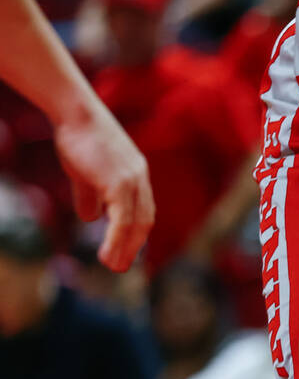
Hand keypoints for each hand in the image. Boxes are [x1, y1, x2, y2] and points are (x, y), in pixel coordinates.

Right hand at [53, 99, 154, 271]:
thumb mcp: (85, 172)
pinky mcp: (120, 182)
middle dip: (133, 246)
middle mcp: (140, 179)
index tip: (126, 251)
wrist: (75, 112)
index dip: (135, 233)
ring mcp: (133, 180)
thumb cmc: (77, 137)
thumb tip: (91, 218)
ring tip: (113, 266)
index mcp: (136, 175)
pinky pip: (123, 219)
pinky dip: (118, 239)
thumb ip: (91, 196)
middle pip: (144, 221)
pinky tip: (108, 253)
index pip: (143, 211)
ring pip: (135, 224)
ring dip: (125, 248)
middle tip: (120, 266)